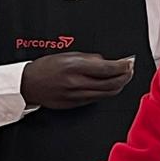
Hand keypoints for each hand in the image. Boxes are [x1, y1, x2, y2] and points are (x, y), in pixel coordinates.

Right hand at [20, 52, 134, 109]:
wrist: (29, 84)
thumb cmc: (46, 67)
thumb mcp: (67, 55)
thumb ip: (89, 59)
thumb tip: (106, 62)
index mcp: (76, 67)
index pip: (108, 68)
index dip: (123, 66)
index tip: (129, 63)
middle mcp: (77, 83)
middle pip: (112, 83)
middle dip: (125, 77)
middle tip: (130, 70)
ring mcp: (77, 96)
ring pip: (107, 93)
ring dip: (118, 86)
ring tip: (123, 78)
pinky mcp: (75, 104)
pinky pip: (96, 99)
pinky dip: (106, 92)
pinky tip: (108, 86)